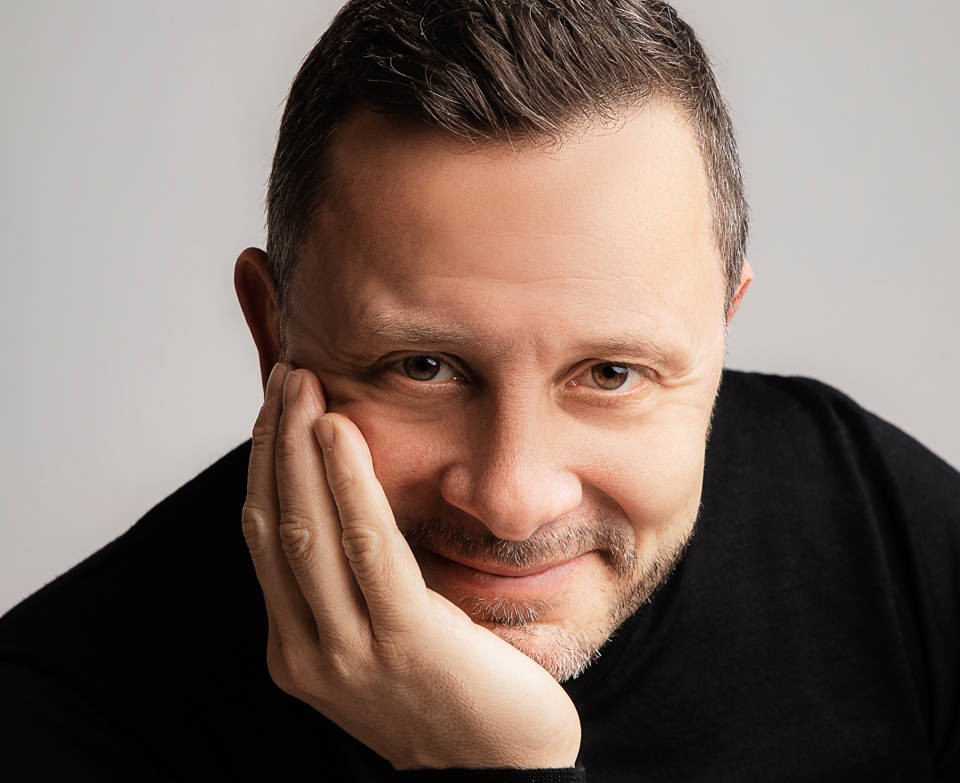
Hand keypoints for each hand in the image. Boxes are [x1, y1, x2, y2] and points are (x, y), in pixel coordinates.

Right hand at [241, 362, 580, 769]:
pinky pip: (366, 546)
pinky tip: (339, 434)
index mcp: (299, 650)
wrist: (502, 772)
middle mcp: (310, 652)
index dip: (263, 467)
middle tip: (284, 377)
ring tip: (303, 386)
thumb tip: (346, 506)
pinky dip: (347, 483)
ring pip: (307, 528)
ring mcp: (350, 651)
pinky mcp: (404, 640)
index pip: (265, 539)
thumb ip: (352, 587)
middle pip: (275, 523)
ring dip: (297, 448)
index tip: (273, 409)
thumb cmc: (453, 695)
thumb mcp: (383, 641)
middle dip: (272, 443)